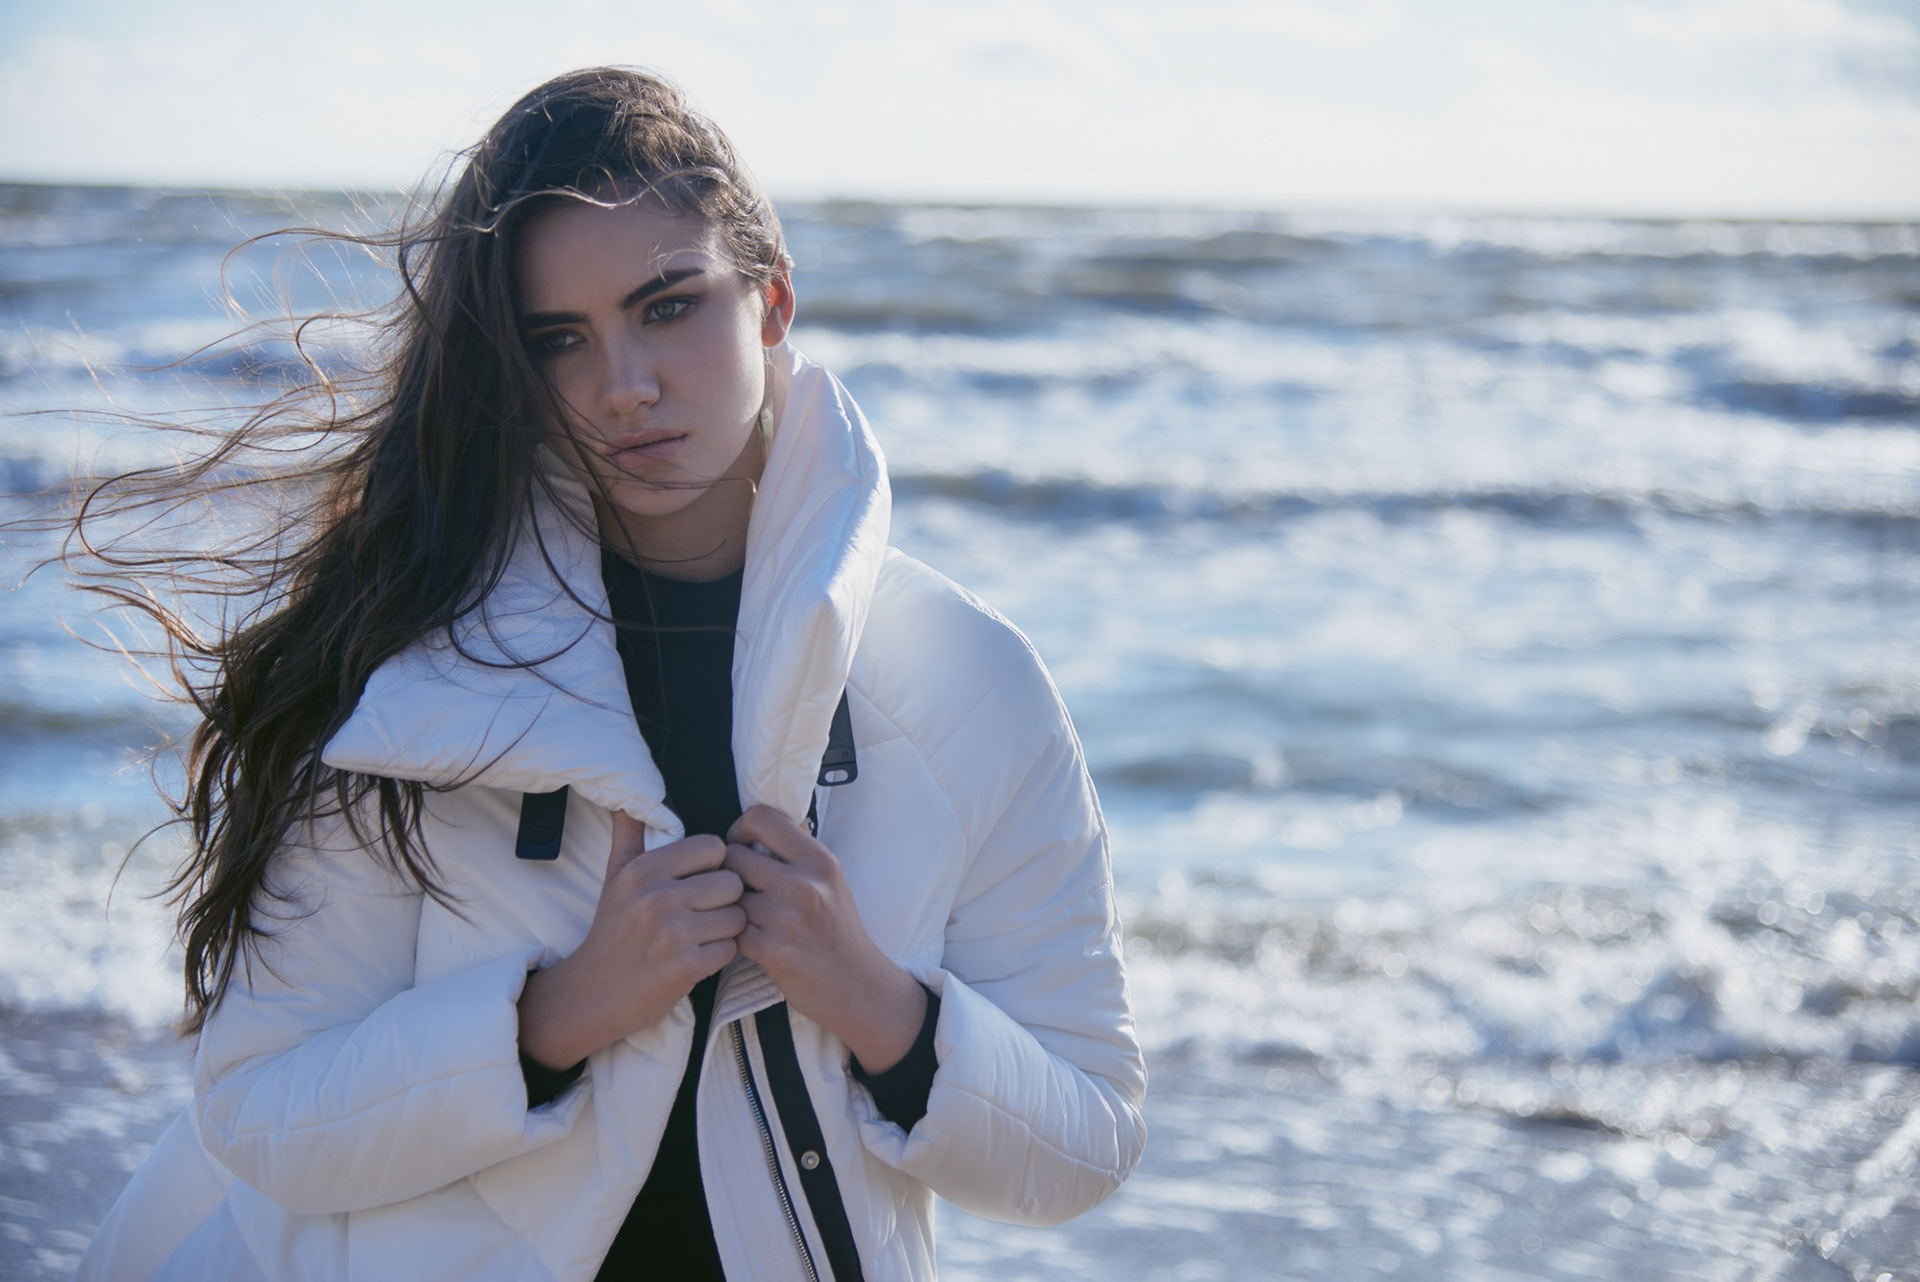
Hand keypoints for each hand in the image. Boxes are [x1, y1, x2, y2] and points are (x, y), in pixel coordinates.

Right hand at [519, 812, 744, 1069]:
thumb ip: (629, 835)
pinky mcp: (684, 968)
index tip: (700, 882)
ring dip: (728, 928)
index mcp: (644, 870)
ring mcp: (672, 934)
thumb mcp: (615, 877)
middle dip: (726, 898)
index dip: (714, 865)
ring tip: (704, 934)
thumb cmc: (613, 931)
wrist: (592, 993)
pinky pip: (731, 949)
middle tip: (706, 911)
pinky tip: (700, 956)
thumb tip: (629, 798)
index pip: (714, 847)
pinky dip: (721, 954)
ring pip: (737, 916)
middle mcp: (657, 898)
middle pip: (732, 882)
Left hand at [724, 805, 926, 1072]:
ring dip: (732, 905)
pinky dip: (736, 935)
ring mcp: (785, 917)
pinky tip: (752, 939)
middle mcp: (804, 883)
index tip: (744, 847)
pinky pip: (731, 929)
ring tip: (749, 915)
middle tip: (741, 886)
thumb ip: (800, 849)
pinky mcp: (770, 950)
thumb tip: (764, 821)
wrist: (857, 984)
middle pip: (733, 855)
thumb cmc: (838, 929)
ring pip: (728, 894)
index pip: (760, 817)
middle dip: (730, 870)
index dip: (741, 829)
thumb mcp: (832, 879)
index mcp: (819, 860)